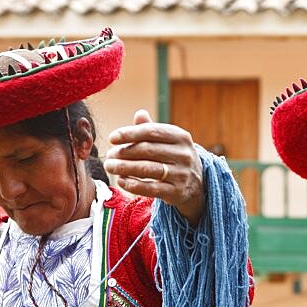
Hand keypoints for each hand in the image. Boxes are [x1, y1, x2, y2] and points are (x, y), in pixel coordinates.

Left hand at [104, 109, 205, 225]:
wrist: (198, 185)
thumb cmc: (175, 157)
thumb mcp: (169, 141)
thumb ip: (152, 129)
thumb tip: (140, 114)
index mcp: (181, 137)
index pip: (151, 132)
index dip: (129, 133)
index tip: (112, 138)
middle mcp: (183, 154)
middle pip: (147, 150)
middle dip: (124, 152)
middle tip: (109, 155)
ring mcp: (181, 174)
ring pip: (146, 169)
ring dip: (124, 168)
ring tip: (109, 167)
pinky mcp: (176, 192)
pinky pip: (150, 188)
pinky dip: (132, 184)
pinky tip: (121, 180)